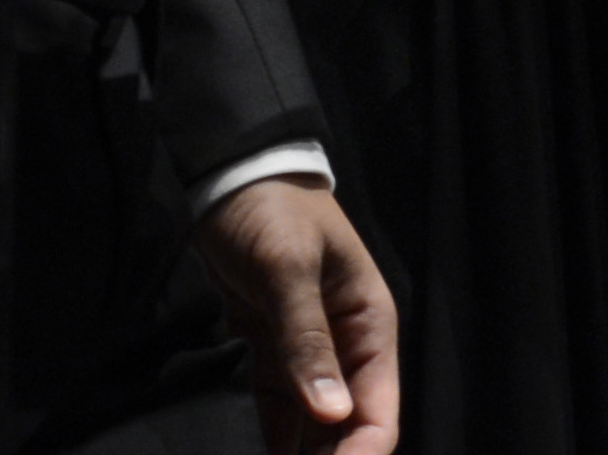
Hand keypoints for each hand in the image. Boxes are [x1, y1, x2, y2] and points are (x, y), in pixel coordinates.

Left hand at [195, 177, 400, 454]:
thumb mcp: (289, 267)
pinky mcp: (268, 354)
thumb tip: (332, 415)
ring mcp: (305, 354)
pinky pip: (274, 410)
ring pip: (309, 428)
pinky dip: (266, 438)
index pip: (377, 412)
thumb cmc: (272, 211)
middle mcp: (344, 349)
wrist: (230, 177)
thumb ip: (308, 339)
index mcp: (369, 326)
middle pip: (344, 430)